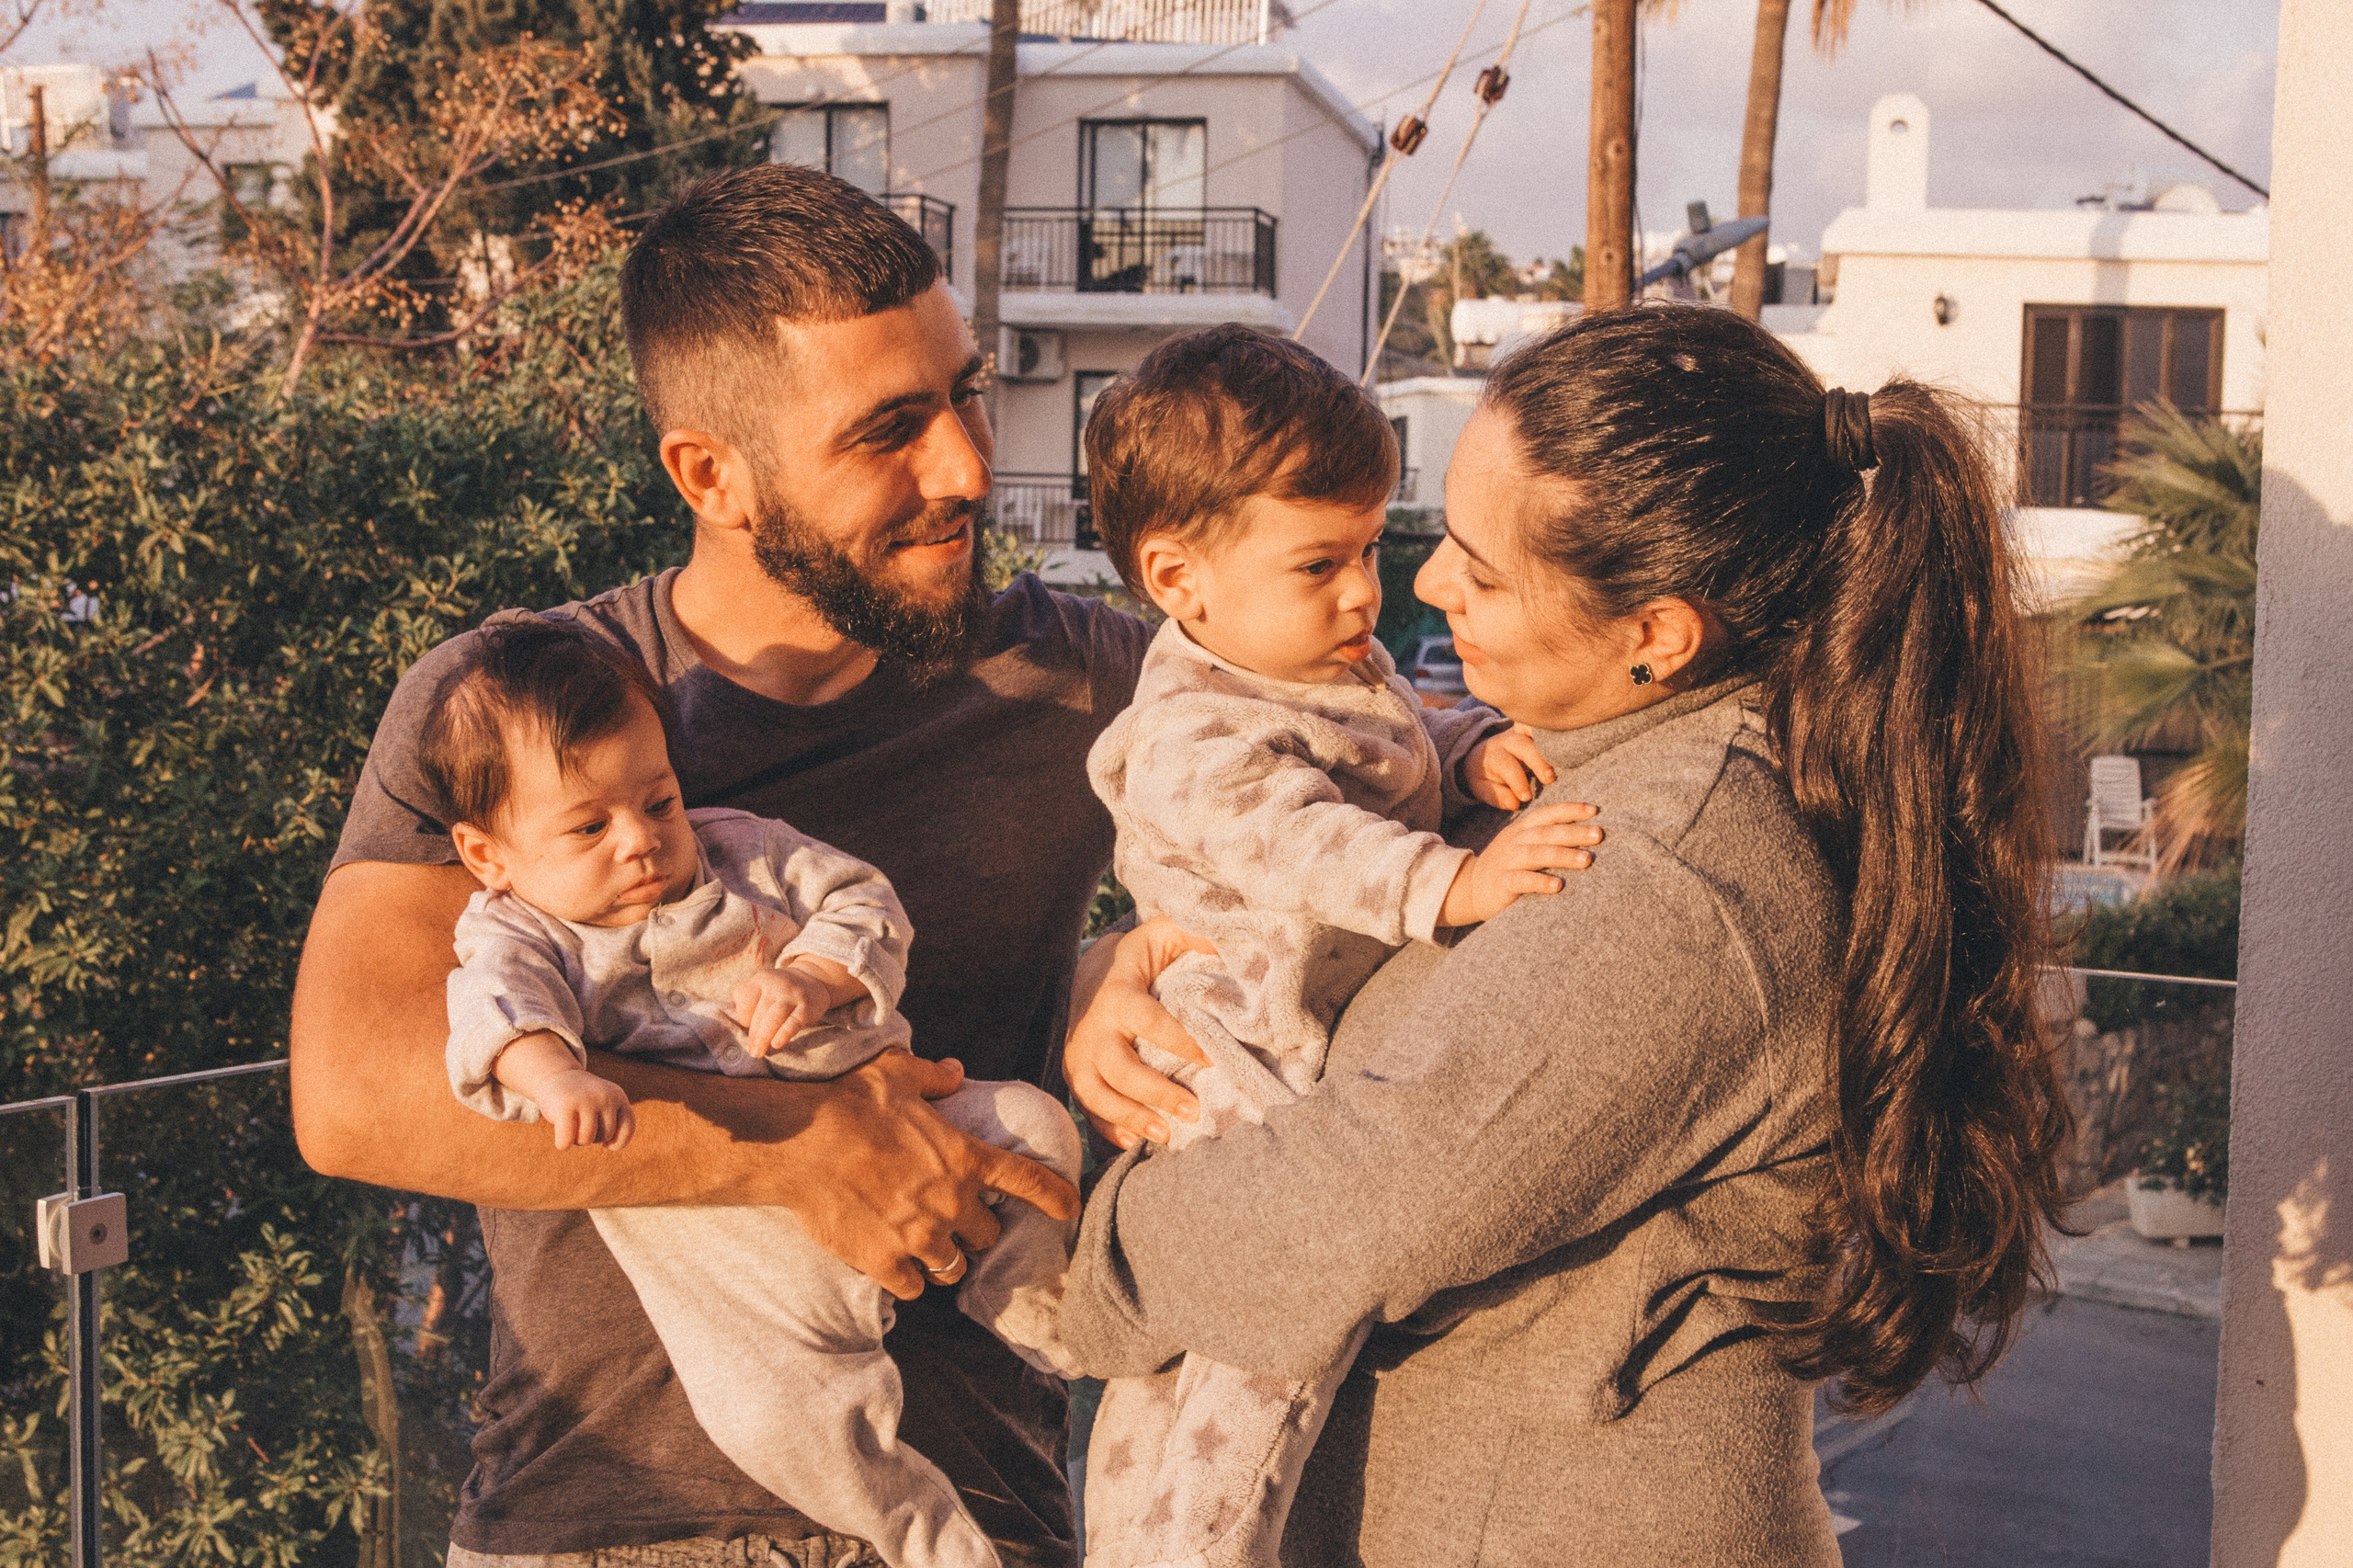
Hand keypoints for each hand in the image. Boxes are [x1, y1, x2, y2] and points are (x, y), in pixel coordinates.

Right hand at [534, 1067, 635, 1151]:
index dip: (618, 1142)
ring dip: (577, 1140)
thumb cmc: (582, 1099)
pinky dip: (562, 1144)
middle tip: (581, 1123)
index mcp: (618, 1096)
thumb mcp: (604, 1105)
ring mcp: (586, 1099)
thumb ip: (613, 1122)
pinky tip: (560, 1137)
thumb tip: (612, 1144)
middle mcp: (605, 1096)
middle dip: (592, 1137)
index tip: (606, 1144)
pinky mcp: (565, 1105)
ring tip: (571, 1125)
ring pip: (587, 1139)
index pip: (628, 1127)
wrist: (555, 1076)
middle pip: (606, 1136)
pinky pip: (567, 1140)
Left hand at [734, 965, 834, 1057]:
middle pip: (759, 1013)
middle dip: (754, 1034)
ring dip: (764, 1037)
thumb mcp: (761, 985)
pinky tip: (776, 1044)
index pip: (745, 1001)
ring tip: (758, 1052)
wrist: (813, 979)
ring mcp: (792, 995)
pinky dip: (784, 1033)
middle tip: (752, 1051)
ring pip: (774, 1017)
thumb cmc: (779, 990)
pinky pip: (793, 1022)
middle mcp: (776, 985)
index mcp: (761, 980)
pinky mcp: (806, 1007)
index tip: (748, 1025)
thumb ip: (745, 999)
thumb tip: (739, 1022)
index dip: (744, 1016)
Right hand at [781, 1049, 1080, 1300]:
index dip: (1055, 1196)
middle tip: (957, 1217)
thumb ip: (933, 1077)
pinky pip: (915, 1288)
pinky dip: (911, 1280)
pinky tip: (897, 1265)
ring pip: (954, 1267)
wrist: (801, 1143)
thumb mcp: (897, 1073)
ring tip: (928, 1246)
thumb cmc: (850, 1102)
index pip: (1028, 1181)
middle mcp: (950, 1202)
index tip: (1070, 1207)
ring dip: (946, 1257)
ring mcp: (918, 1238)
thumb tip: (954, 1073)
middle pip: (988, 1234)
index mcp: (963, 1157)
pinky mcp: (884, 1262)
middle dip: (977, 1228)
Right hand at [1064, 916, 1216, 1151]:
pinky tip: (1133, 1142)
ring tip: (1167, 1134)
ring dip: (1131, 1118)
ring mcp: (1079, 1055)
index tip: (1211, 1059)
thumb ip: (1194, 934)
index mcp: (1117, 994)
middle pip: (1119, 1069)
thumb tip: (1232, 943)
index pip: (1148, 1021)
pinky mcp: (1075, 1074)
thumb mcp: (1164, 934)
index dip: (1178, 1041)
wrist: (1089, 973)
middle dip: (1156, 1093)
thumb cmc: (1139, 958)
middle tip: (1194, 1111)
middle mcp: (1092, 1028)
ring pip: (1097, 1094)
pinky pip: (1087, 1108)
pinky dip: (1107, 1128)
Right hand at [1437, 801, 1603, 927]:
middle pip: (1547, 832)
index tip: (1594, 810)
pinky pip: (1522, 880)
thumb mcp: (1524, 843)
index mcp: (1523, 828)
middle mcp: (1516, 840)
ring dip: (1563, 855)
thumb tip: (1587, 831)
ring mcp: (1508, 860)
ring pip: (1537, 854)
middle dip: (1574, 832)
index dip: (1570, 810)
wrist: (1471, 887)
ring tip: (1587, 860)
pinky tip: (1558, 886)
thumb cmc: (1509, 865)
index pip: (1548, 814)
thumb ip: (1548, 836)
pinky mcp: (1502, 882)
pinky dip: (1540, 882)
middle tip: (1599, 834)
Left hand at [1463, 723, 1557, 808]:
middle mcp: (1509, 740)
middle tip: (1550, 778)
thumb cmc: (1485, 775)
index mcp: (1494, 755)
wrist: (1481, 754)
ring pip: (1537, 733)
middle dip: (1537, 761)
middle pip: (1524, 745)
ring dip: (1552, 745)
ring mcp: (1524, 732)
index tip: (1526, 797)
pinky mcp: (1535, 730)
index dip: (1517, 781)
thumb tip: (1515, 803)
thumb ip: (1497, 795)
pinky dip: (1556, 734)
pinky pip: (1546, 728)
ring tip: (1566, 760)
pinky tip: (1569, 743)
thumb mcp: (1482, 788)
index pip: (1506, 766)